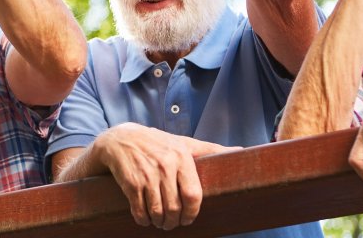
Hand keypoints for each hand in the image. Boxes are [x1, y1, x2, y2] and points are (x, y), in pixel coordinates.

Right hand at [96, 123, 238, 229]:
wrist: (121, 138)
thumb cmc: (157, 143)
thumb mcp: (184, 143)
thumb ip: (210, 149)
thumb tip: (241, 150)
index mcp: (182, 157)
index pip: (193, 194)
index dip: (192, 213)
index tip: (188, 219)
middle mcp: (165, 166)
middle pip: (175, 207)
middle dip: (174, 221)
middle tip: (172, 224)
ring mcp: (147, 175)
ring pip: (157, 211)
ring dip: (159, 222)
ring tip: (160, 223)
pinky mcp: (131, 182)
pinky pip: (139, 209)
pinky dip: (142, 219)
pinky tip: (144, 219)